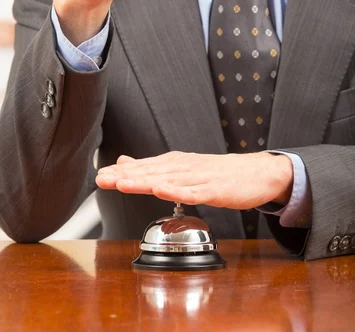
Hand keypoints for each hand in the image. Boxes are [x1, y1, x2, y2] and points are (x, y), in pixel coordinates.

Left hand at [96, 151, 293, 208]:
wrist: (255, 172)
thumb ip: (153, 167)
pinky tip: (163, 191)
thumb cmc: (217, 173)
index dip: (121, 172)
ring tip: (123, 183)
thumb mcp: (182, 167)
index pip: (144, 167)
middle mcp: (184, 167)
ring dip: (145, 181)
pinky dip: (178, 191)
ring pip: (168, 180)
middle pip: (151, 172)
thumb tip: (124, 162)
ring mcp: (200, 178)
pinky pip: (194, 192)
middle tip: (103, 179)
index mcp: (175, 163)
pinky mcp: (215, 189)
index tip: (100, 176)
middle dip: (125, 176)